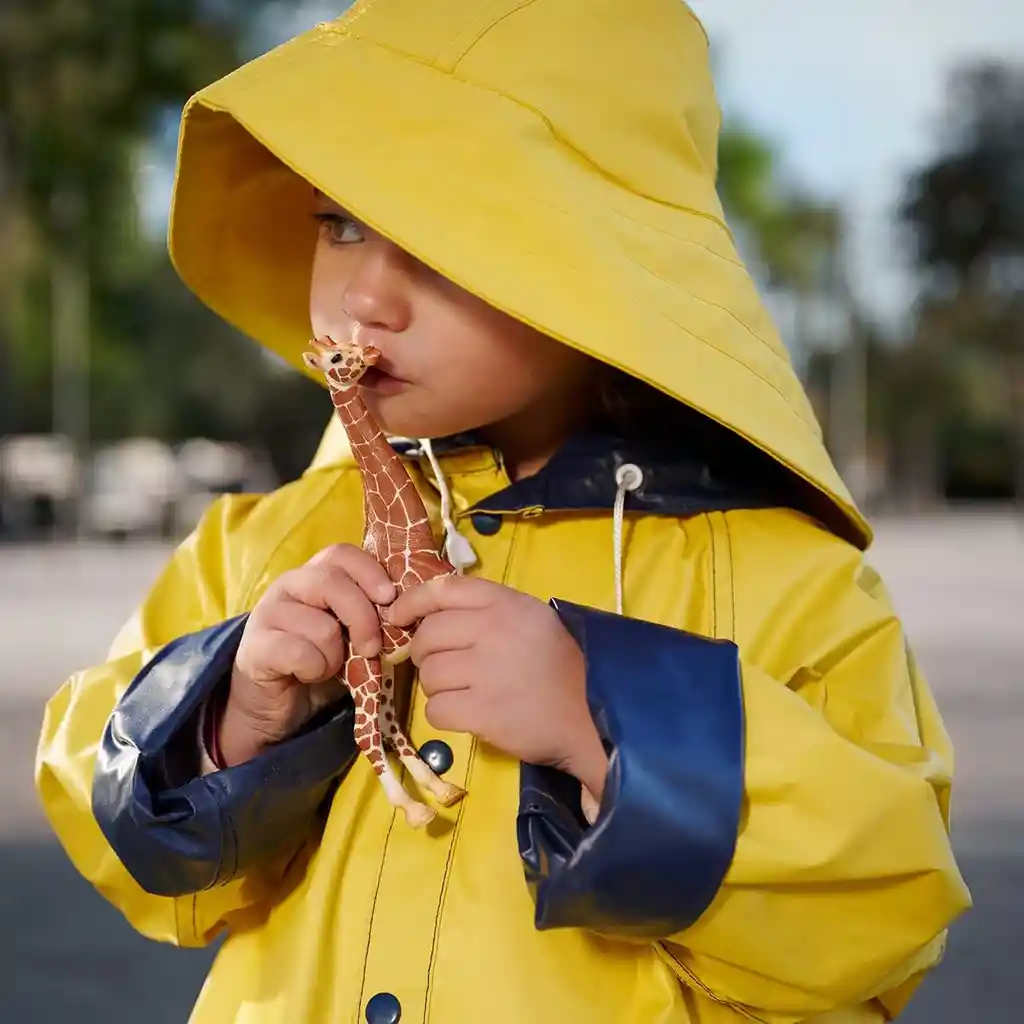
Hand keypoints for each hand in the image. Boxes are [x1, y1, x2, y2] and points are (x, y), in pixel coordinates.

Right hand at [222, 544, 395, 766]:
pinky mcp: (255, 646)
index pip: (341, 553)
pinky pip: (300, 653)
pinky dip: (314, 670)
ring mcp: (267, 614)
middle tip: (371, 648)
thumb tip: (408, 610)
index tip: (388, 598)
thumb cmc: (320, 660)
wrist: (274, 702)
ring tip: (329, 665)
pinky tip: (307, 674)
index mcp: (314, 576)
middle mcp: (288, 586)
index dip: (369, 571)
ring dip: (335, 655)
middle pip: (332, 583)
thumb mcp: (350, 633)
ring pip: (321, 626)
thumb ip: (370, 614)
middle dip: (362, 618)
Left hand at [385, 576, 608, 797]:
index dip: (411, 602)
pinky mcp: (483, 712)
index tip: (397, 616)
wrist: (590, 716)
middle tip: (447, 667)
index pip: (441, 590)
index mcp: (505, 603)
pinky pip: (436, 709)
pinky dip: (445, 715)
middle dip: (426, 654)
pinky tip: (468, 714)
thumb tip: (429, 613)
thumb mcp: (531, 619)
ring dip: (437, 686)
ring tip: (464, 692)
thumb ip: (487, 610)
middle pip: (427, 635)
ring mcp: (486, 672)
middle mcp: (493, 630)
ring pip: (428, 674)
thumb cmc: (560, 665)